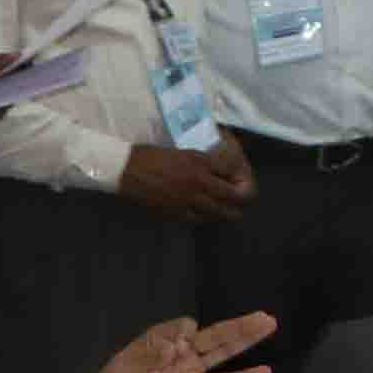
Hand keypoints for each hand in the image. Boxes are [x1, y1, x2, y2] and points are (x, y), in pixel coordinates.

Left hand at [76, 311, 281, 372]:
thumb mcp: (127, 364)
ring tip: (267, 328)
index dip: (188, 330)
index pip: (185, 327)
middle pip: (214, 336)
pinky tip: (263, 371)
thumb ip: (154, 351)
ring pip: (222, 354)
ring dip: (244, 342)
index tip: (184, 339)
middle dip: (238, 326)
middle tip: (263, 317)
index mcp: (162, 340)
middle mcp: (180, 353)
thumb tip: (183, 337)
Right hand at [116, 141, 258, 221]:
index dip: (241, 176)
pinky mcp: (177, 213)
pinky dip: (208, 218)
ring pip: (221, 211)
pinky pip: (200, 219)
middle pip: (233, 194)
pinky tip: (209, 216)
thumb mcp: (183, 152)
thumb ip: (202, 162)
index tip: (242, 179)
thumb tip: (218, 169)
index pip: (232, 170)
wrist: (128, 170)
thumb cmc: (152, 156)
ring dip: (229, 212)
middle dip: (243, 197)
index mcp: (200, 161)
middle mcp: (199, 181)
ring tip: (233, 212)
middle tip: (244, 199)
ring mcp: (189, 199)